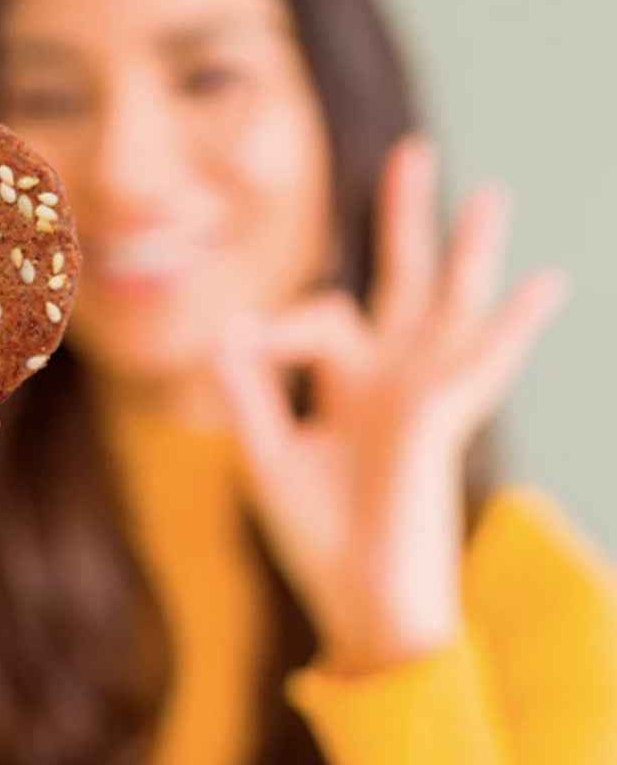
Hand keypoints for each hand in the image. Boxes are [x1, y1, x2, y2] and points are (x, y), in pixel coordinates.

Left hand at [213, 137, 568, 674]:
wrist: (360, 609)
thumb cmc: (320, 541)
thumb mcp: (269, 457)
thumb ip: (249, 396)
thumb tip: (221, 334)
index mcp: (354, 386)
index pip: (325, 317)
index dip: (278, 325)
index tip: (242, 348)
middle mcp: (395, 382)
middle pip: (405, 283)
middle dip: (407, 220)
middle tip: (414, 155)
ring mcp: (423, 398)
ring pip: (451, 307)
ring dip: (468, 253)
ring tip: (487, 197)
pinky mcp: (439, 423)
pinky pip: (477, 364)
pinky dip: (511, 326)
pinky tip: (544, 283)